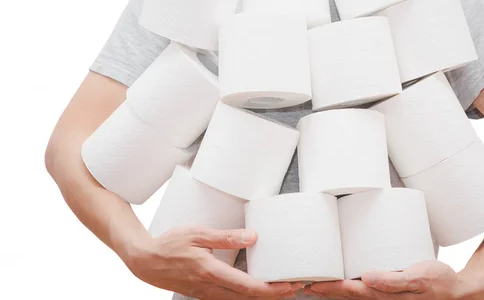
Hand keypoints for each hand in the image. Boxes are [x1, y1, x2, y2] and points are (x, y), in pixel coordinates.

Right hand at [125, 226, 301, 298]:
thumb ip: (227, 237)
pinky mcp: (204, 293)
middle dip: (274, 295)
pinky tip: (255, 287)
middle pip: (249, 298)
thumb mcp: (198, 234)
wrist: (145, 261)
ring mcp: (207, 294)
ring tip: (280, 286)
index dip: (272, 290)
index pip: (249, 287)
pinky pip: (230, 298)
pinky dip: (247, 295)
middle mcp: (211, 288)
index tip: (290, 285)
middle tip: (296, 286)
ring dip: (262, 296)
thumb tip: (253, 237)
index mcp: (211, 272)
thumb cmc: (169, 245)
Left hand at [305, 261, 477, 298]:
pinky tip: (346, 277)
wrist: (459, 290)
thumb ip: (394, 280)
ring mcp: (386, 296)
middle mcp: (381, 297)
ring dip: (335, 287)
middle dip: (325, 287)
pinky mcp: (391, 290)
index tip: (309, 282)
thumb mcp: (419, 278)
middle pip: (346, 293)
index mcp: (384, 295)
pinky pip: (366, 288)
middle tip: (303, 280)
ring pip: (354, 292)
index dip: (328, 287)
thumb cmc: (440, 282)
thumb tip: (366, 278)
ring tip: (317, 278)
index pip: (348, 291)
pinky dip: (351, 284)